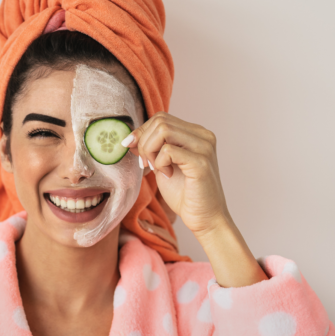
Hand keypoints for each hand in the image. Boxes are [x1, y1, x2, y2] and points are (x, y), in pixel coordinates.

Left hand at [121, 112, 266, 286]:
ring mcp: (204, 147)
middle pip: (160, 121)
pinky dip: (159, 162)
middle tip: (146, 164)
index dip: (141, 132)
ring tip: (156, 168)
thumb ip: (151, 148)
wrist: (204, 218)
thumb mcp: (162, 165)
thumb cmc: (184, 193)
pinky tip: (167, 174)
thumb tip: (130, 137)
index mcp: (196, 133)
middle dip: (143, 142)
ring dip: (150, 150)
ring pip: (162, 130)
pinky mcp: (201, 162)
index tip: (133, 150)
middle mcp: (203, 136)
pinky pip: (168, 150)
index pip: (161, 118)